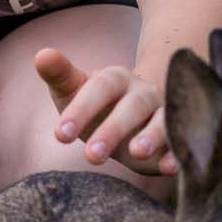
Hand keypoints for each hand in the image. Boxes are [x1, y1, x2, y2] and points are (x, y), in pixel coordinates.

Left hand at [35, 48, 175, 174]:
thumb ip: (60, 75)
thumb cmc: (97, 106)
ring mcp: (164, 113)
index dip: (81, 110)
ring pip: (162, 121)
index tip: (59, 135)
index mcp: (116, 78)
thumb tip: (41, 54)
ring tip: (137, 153)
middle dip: (113, 129)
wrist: (134, 116)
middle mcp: (144, 93)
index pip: (99, 88)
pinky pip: (180, 142)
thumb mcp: (75, 90)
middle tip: (91, 156)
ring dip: (152, 136)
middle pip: (132, 106)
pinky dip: (177, 154)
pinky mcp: (176, 136)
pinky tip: (171, 167)